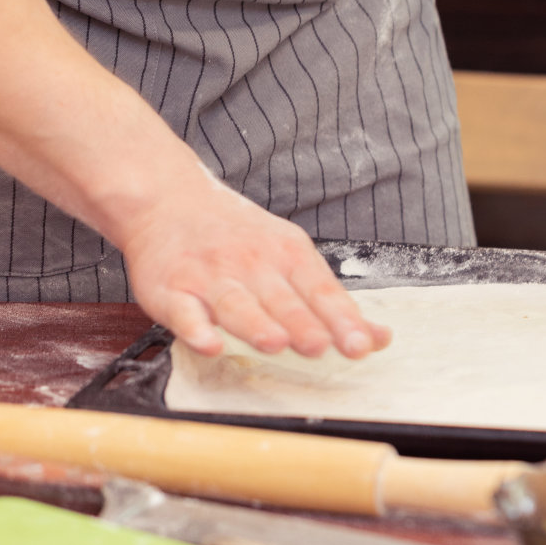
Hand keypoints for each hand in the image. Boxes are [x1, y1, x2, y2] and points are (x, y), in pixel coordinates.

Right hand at [118, 179, 391, 358]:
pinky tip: (209, 343)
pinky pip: (183, 312)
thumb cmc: (239, 235)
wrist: (166, 197)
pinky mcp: (170, 289)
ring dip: (256, 324)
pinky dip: (195, 329)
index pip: (321, 291)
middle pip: (282, 300)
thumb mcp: (291, 254)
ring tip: (275, 343)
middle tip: (322, 346)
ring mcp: (210, 276)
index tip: (363, 344)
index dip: (342, 319)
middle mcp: (251, 263)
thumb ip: (331, 300)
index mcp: (288, 254)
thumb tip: (378, 337)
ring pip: (236, 304)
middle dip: (304, 324)